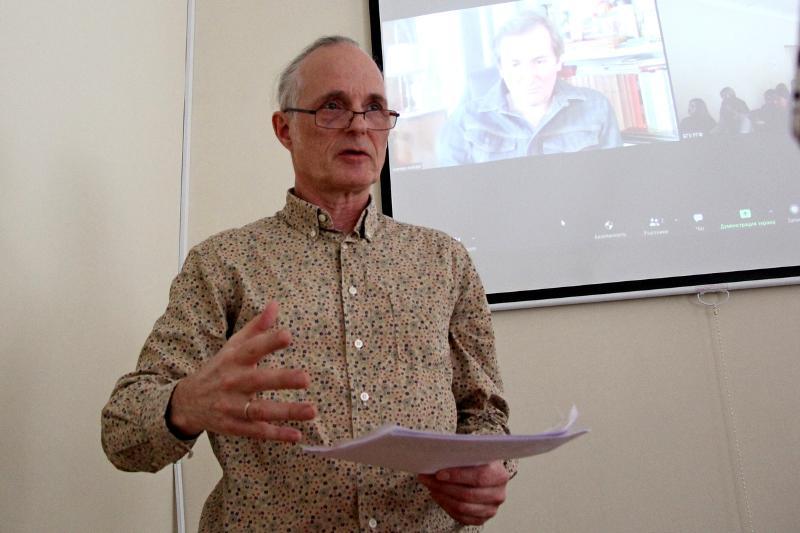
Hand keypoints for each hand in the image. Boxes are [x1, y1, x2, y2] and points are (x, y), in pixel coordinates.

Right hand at [168, 300, 315, 440]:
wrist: (187, 402)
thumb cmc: (218, 370)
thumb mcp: (232, 346)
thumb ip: (256, 328)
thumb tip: (275, 304)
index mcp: (233, 360)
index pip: (252, 349)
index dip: (269, 342)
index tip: (288, 336)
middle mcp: (232, 383)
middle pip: (258, 381)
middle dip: (282, 380)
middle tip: (306, 378)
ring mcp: (232, 407)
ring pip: (261, 410)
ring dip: (287, 411)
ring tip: (312, 410)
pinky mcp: (234, 427)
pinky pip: (257, 432)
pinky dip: (277, 435)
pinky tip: (297, 435)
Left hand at [418, 461, 508, 525]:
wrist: (488, 474)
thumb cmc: (478, 462)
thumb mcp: (475, 453)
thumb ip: (462, 454)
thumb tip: (438, 456)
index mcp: (500, 474)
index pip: (479, 477)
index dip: (457, 476)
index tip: (438, 473)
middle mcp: (498, 494)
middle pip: (468, 494)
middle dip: (443, 487)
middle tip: (427, 479)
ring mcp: (491, 509)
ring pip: (462, 507)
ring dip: (442, 497)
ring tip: (430, 486)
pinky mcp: (482, 518)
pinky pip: (461, 517)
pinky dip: (446, 506)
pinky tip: (438, 495)